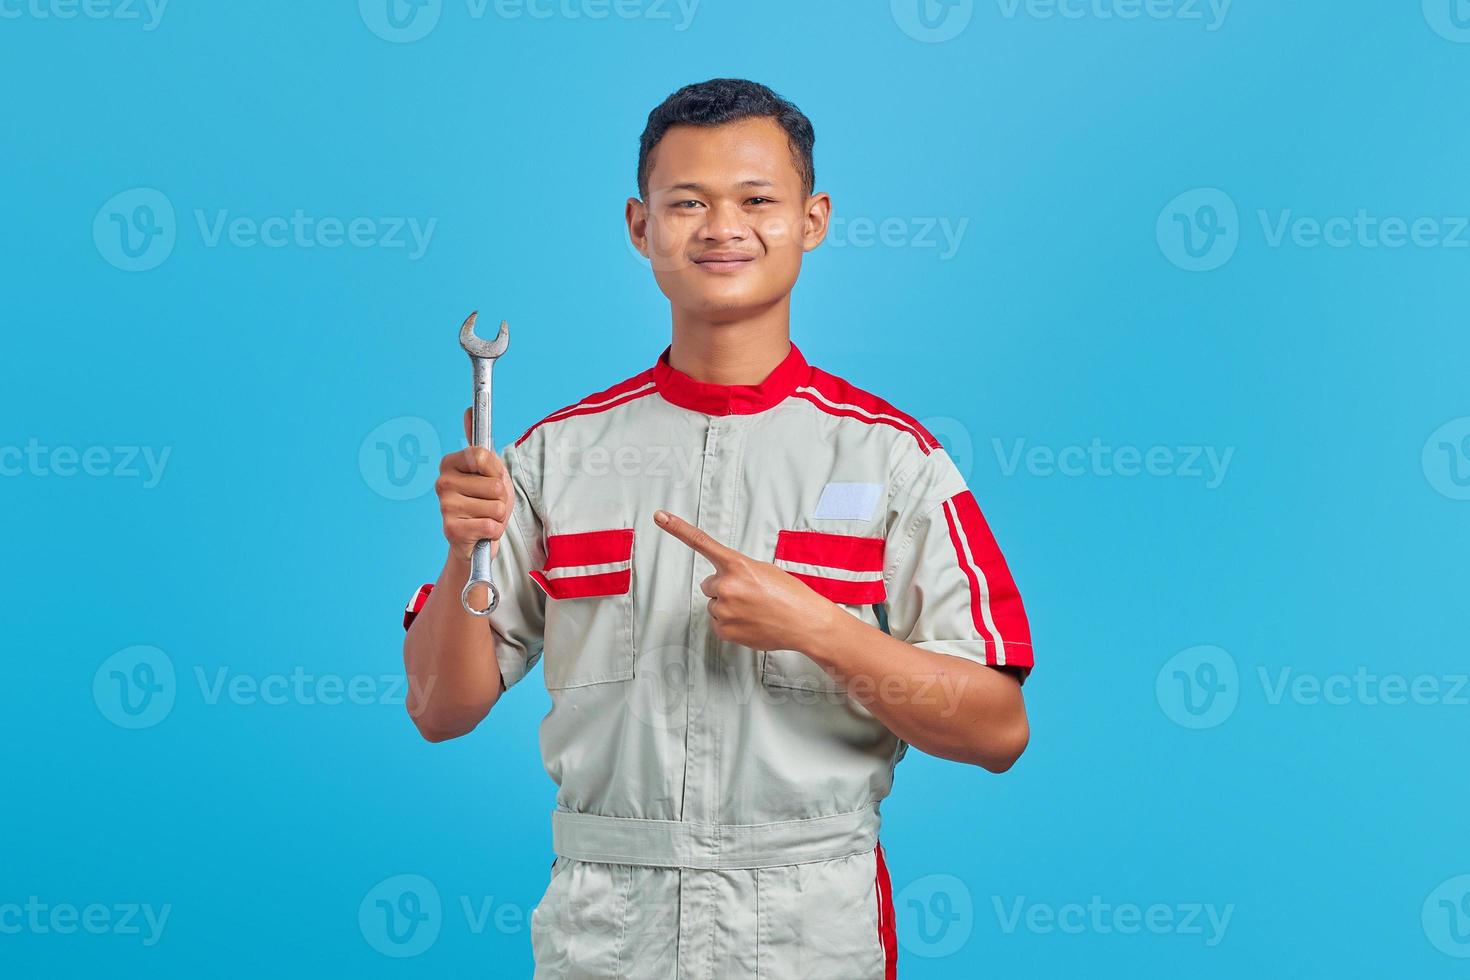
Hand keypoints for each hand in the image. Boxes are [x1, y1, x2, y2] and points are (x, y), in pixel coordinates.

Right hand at [434, 407, 514, 563]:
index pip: (482, 455)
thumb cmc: (485, 503)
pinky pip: (491, 525)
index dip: (496, 470)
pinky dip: (494, 531)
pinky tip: (481, 532)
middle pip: (495, 483)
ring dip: (498, 516)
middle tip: (488, 504)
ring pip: (496, 506)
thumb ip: (480, 444)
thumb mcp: (490, 471)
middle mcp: (442, 483)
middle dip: (501, 498)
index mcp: (449, 464)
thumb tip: (468, 410)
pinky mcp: (451, 529)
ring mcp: (445, 506)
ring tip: (485, 517)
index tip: (491, 478)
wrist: (477, 541)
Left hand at [653, 510, 841, 653]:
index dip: (677, 528)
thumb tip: (723, 583)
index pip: (701, 542)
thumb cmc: (790, 595)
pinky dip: (731, 624)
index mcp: (737, 565)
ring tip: (755, 610)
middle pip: (709, 585)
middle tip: (750, 595)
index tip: (659, 517)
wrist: (805, 622)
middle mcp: (726, 585)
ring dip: (729, 607)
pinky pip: (717, 623)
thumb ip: (738, 571)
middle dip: (724, 589)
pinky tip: (751, 622)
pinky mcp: (724, 630)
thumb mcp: (764, 570)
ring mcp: (724, 609)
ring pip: (714, 605)